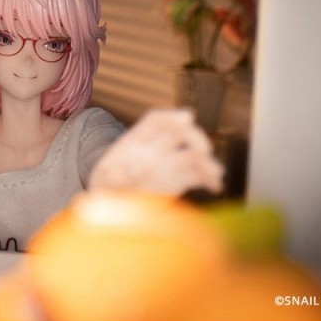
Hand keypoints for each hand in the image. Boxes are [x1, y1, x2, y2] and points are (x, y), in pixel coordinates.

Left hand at [88, 109, 223, 194]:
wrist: (111, 203)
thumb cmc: (105, 187)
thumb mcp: (104, 180)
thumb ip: (115, 175)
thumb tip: (130, 169)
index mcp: (135, 141)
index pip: (156, 122)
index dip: (172, 117)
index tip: (188, 117)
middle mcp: (156, 148)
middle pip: (179, 133)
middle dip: (194, 137)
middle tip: (204, 150)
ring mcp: (168, 163)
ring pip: (192, 155)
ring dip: (206, 161)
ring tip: (216, 173)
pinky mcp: (178, 179)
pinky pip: (197, 176)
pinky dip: (208, 179)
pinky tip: (216, 187)